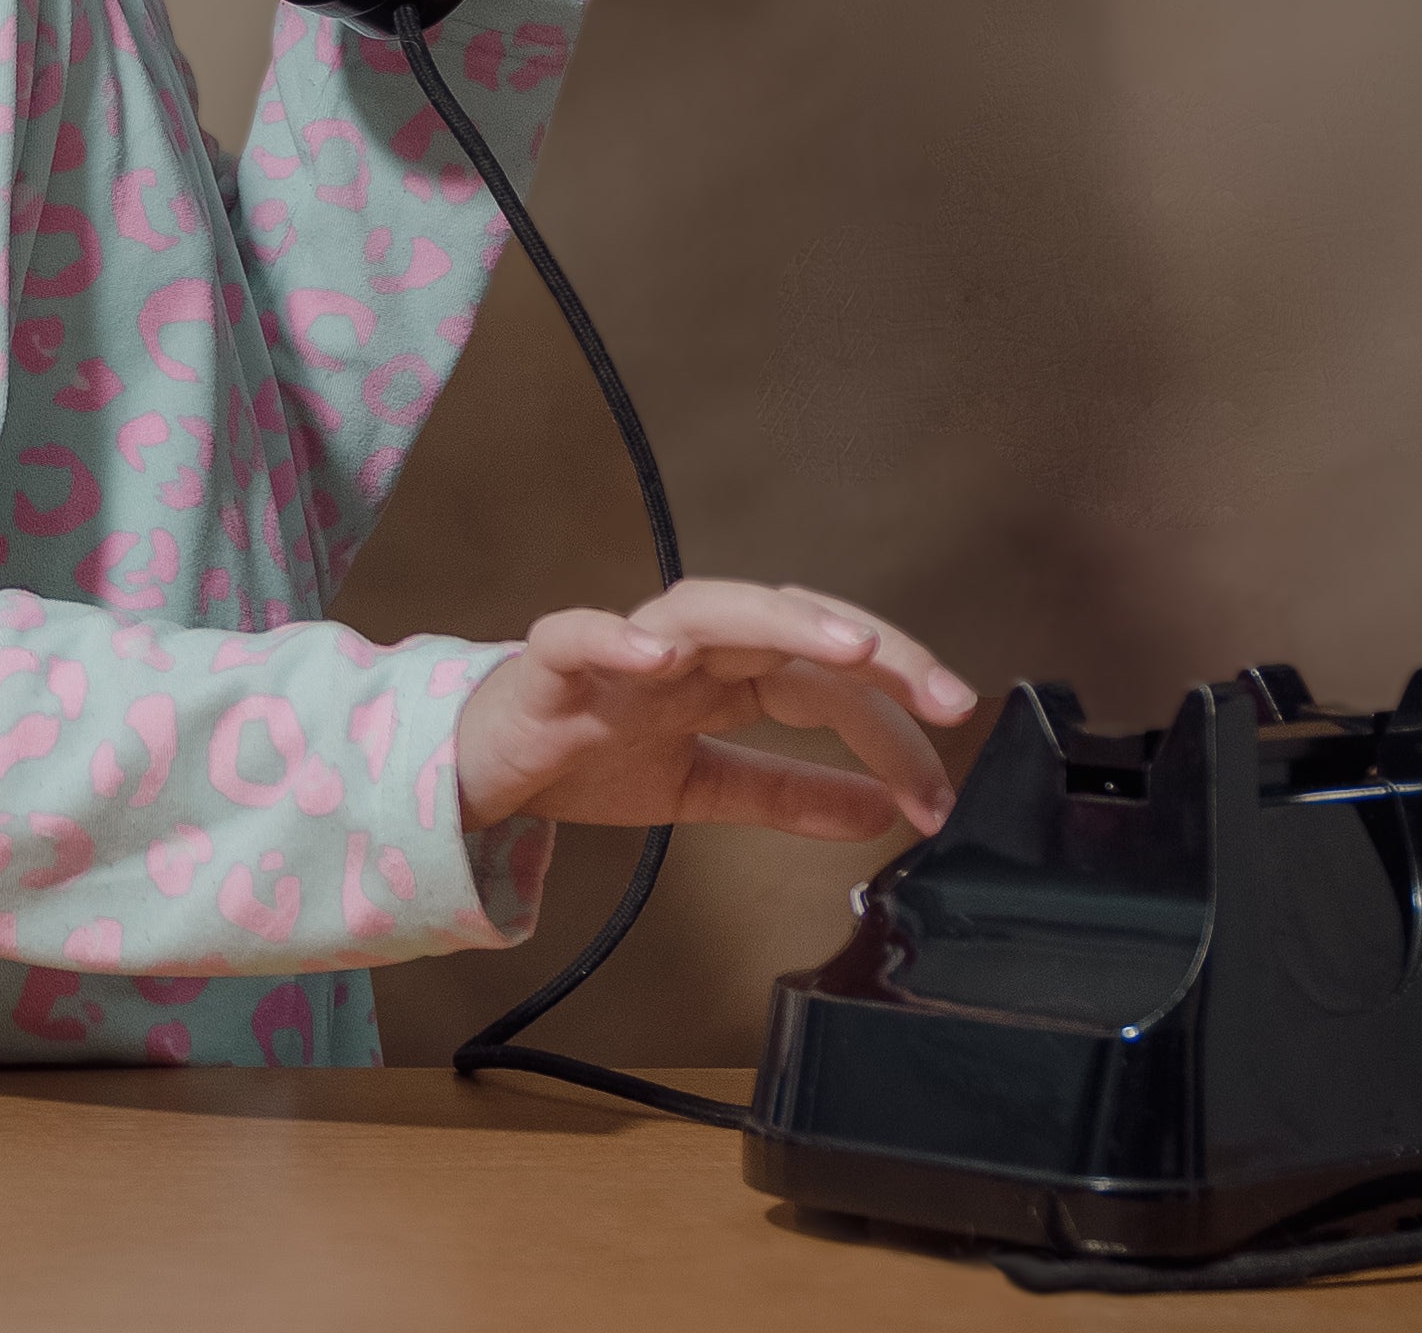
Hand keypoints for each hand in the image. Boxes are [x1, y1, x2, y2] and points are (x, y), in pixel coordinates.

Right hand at [452, 578, 977, 837]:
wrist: (477, 767)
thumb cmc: (587, 757)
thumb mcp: (703, 788)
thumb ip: (788, 796)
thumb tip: (882, 813)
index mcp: (727, 675)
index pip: (827, 681)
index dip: (892, 728)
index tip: (938, 795)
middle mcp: (687, 647)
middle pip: (790, 623)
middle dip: (874, 653)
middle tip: (944, 700)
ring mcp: (622, 649)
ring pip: (707, 607)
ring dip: (780, 620)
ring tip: (848, 649)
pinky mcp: (548, 664)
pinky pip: (580, 634)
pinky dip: (619, 635)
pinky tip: (660, 653)